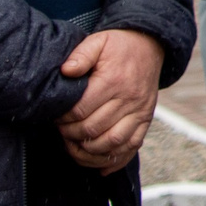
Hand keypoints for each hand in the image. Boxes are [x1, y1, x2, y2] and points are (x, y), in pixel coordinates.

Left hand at [59, 29, 165, 172]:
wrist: (150, 45)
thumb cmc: (119, 45)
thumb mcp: (98, 41)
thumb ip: (80, 55)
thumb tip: (66, 71)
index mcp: (113, 81)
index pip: (80, 111)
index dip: (63, 119)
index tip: (55, 117)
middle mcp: (129, 99)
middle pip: (93, 130)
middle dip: (71, 135)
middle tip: (61, 131)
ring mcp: (140, 112)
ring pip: (111, 144)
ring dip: (89, 151)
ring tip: (74, 145)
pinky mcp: (146, 120)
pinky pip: (131, 148)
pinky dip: (114, 160)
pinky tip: (99, 164)